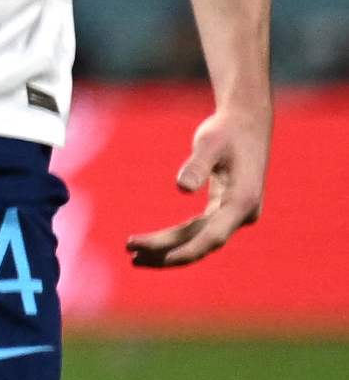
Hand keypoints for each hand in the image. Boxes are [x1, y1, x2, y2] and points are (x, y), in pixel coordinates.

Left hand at [125, 101, 268, 267]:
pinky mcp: (227, 210)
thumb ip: (197, 165)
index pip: (211, 236)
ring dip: (169, 249)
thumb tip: (182, 188)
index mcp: (243, 201)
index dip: (185, 250)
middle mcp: (244, 213)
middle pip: (202, 241)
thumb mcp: (209, 143)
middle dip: (167, 252)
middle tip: (131, 256)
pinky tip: (155, 244)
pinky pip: (200, 230)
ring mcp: (237, 214)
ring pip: (200, 239)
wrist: (247, 122)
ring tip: (134, 257)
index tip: (156, 256)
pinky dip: (178, 238)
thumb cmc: (226, 130)